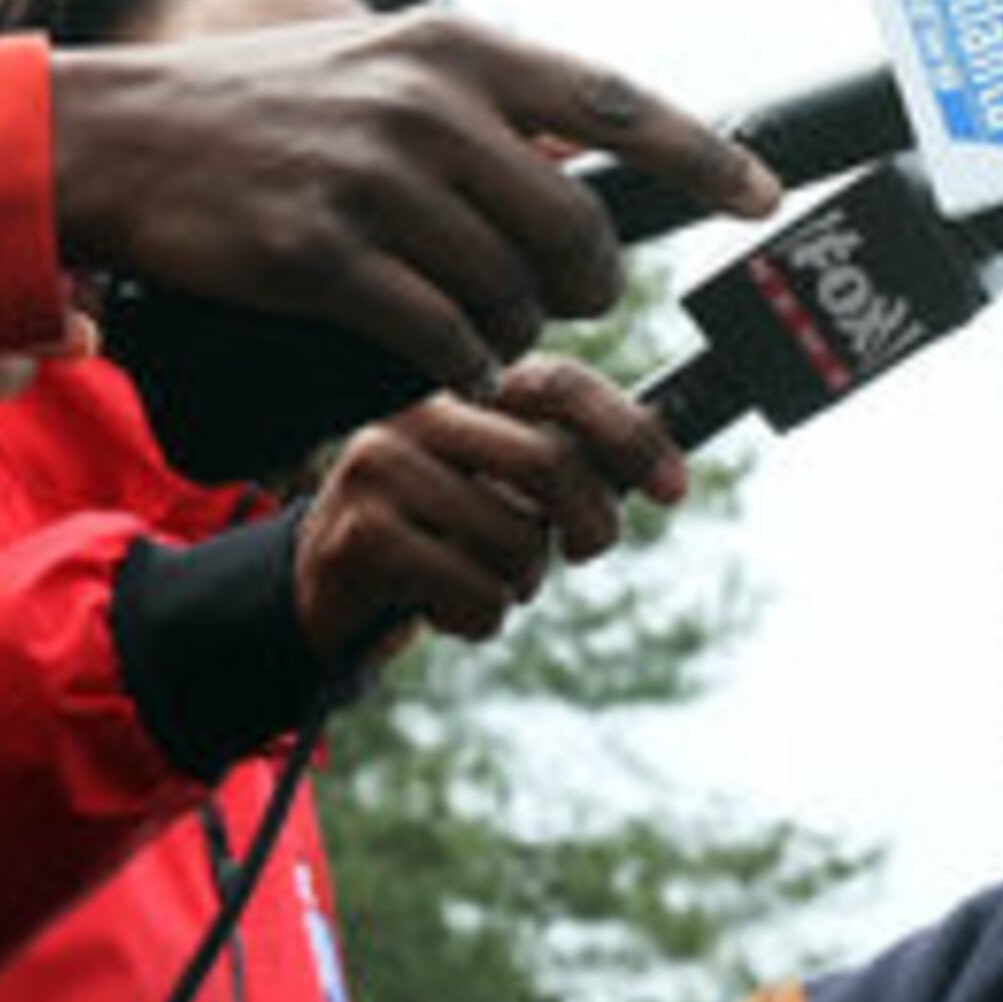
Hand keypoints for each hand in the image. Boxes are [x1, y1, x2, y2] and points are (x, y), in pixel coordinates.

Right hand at [48, 8, 775, 397]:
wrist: (122, 136)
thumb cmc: (271, 107)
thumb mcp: (386, 62)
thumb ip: (488, 102)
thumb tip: (590, 155)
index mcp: (457, 49)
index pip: (613, 103)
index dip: (701, 155)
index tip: (762, 196)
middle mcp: (427, 107)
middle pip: (577, 228)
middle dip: (586, 282)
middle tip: (567, 296)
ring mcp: (373, 183)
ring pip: (511, 293)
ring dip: (511, 326)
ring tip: (476, 318)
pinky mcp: (321, 258)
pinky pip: (440, 337)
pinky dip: (457, 359)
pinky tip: (445, 355)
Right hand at [291, 357, 686, 661]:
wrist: (328, 584)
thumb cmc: (442, 532)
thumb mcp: (506, 488)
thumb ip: (570, 467)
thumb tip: (665, 470)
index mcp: (467, 388)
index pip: (562, 384)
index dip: (631, 433)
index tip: (674, 490)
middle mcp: (421, 413)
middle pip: (550, 462)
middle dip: (592, 524)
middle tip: (583, 550)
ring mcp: (382, 467)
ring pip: (516, 539)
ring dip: (521, 583)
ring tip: (483, 579)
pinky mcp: (361, 535)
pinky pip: (473, 591)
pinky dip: (479, 617)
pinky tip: (442, 606)